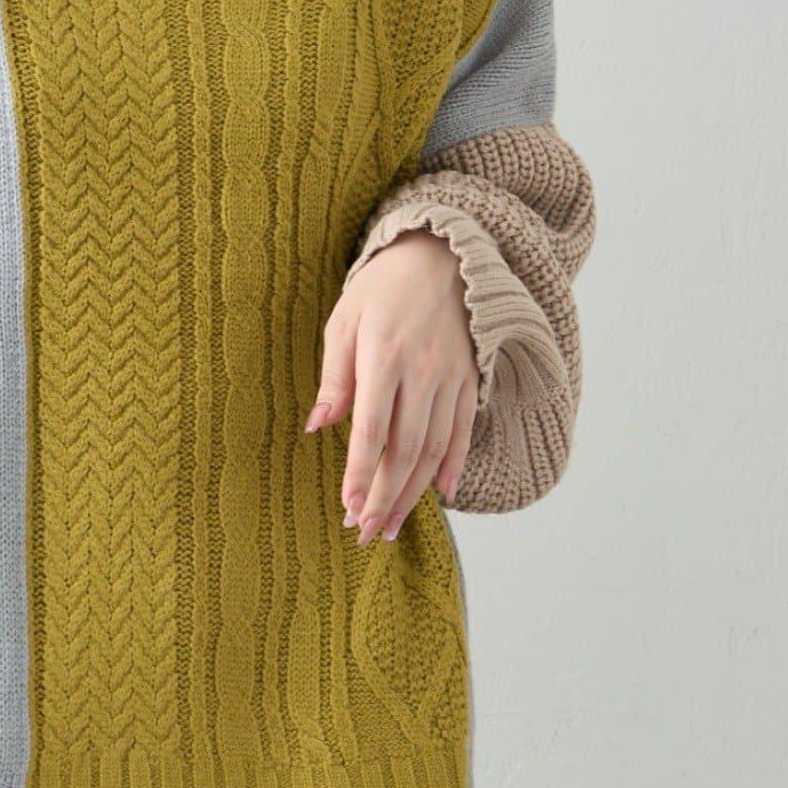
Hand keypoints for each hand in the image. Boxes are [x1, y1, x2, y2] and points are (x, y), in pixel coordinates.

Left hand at [305, 229, 477, 544]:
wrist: (442, 255)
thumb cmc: (380, 288)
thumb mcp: (343, 321)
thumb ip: (334, 377)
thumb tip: (317, 427)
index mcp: (384, 357)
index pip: (372, 430)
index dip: (360, 473)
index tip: (348, 508)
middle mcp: (422, 372)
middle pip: (404, 450)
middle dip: (384, 497)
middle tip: (366, 532)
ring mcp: (452, 378)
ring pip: (434, 450)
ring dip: (413, 494)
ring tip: (393, 526)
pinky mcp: (471, 379)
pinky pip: (463, 431)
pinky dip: (453, 466)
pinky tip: (442, 495)